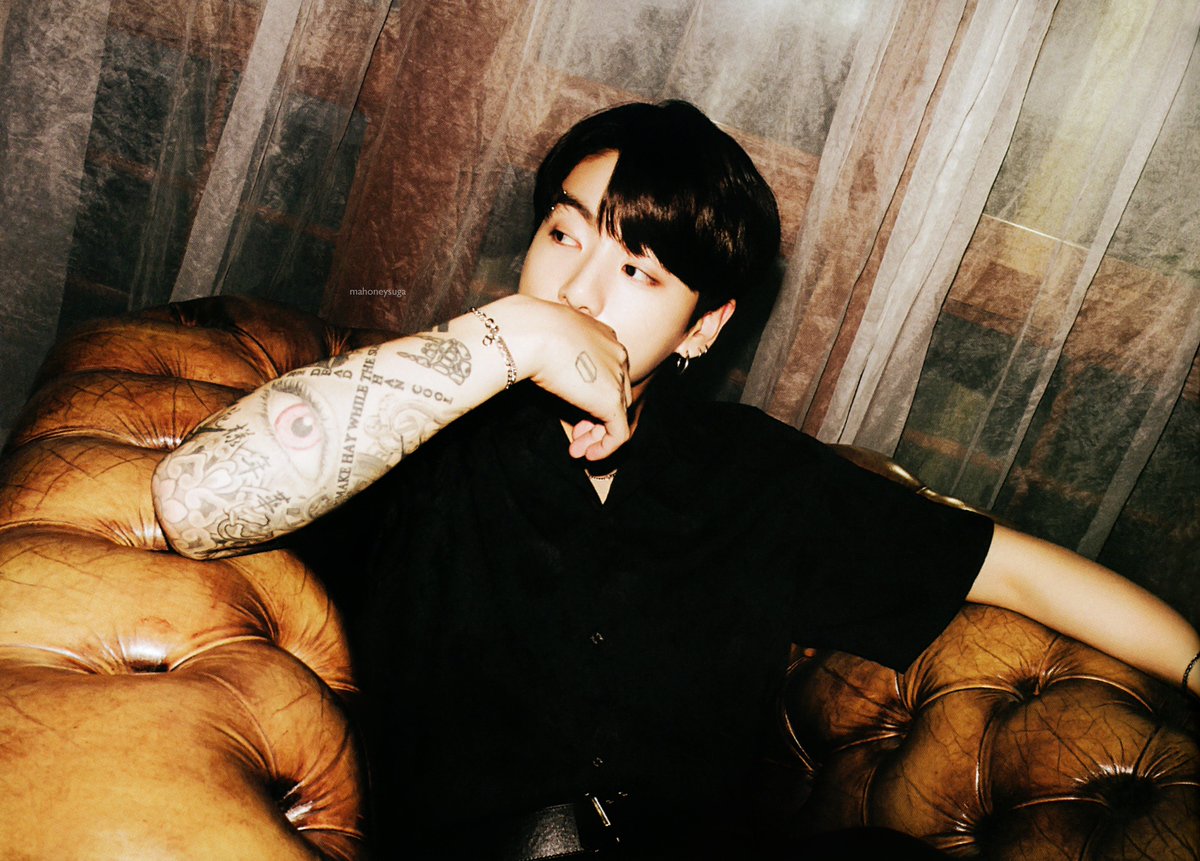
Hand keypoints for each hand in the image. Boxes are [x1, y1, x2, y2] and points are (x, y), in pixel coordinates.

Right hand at [486, 295, 632, 459]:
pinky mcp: (611, 400)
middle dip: (595, 420)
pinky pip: (619, 433)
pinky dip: (605, 448)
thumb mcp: (548, 338)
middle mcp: (617, 355)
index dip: (590, 397)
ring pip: (617, 415)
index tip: (571, 412)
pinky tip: (589, 456)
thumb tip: (541, 362)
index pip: (608, 374)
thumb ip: (555, 352)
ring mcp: (617, 377)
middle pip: (615, 395)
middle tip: (574, 436)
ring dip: (597, 437)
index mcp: (604, 337)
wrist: (530, 332)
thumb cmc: (529, 330)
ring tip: (576, 451)